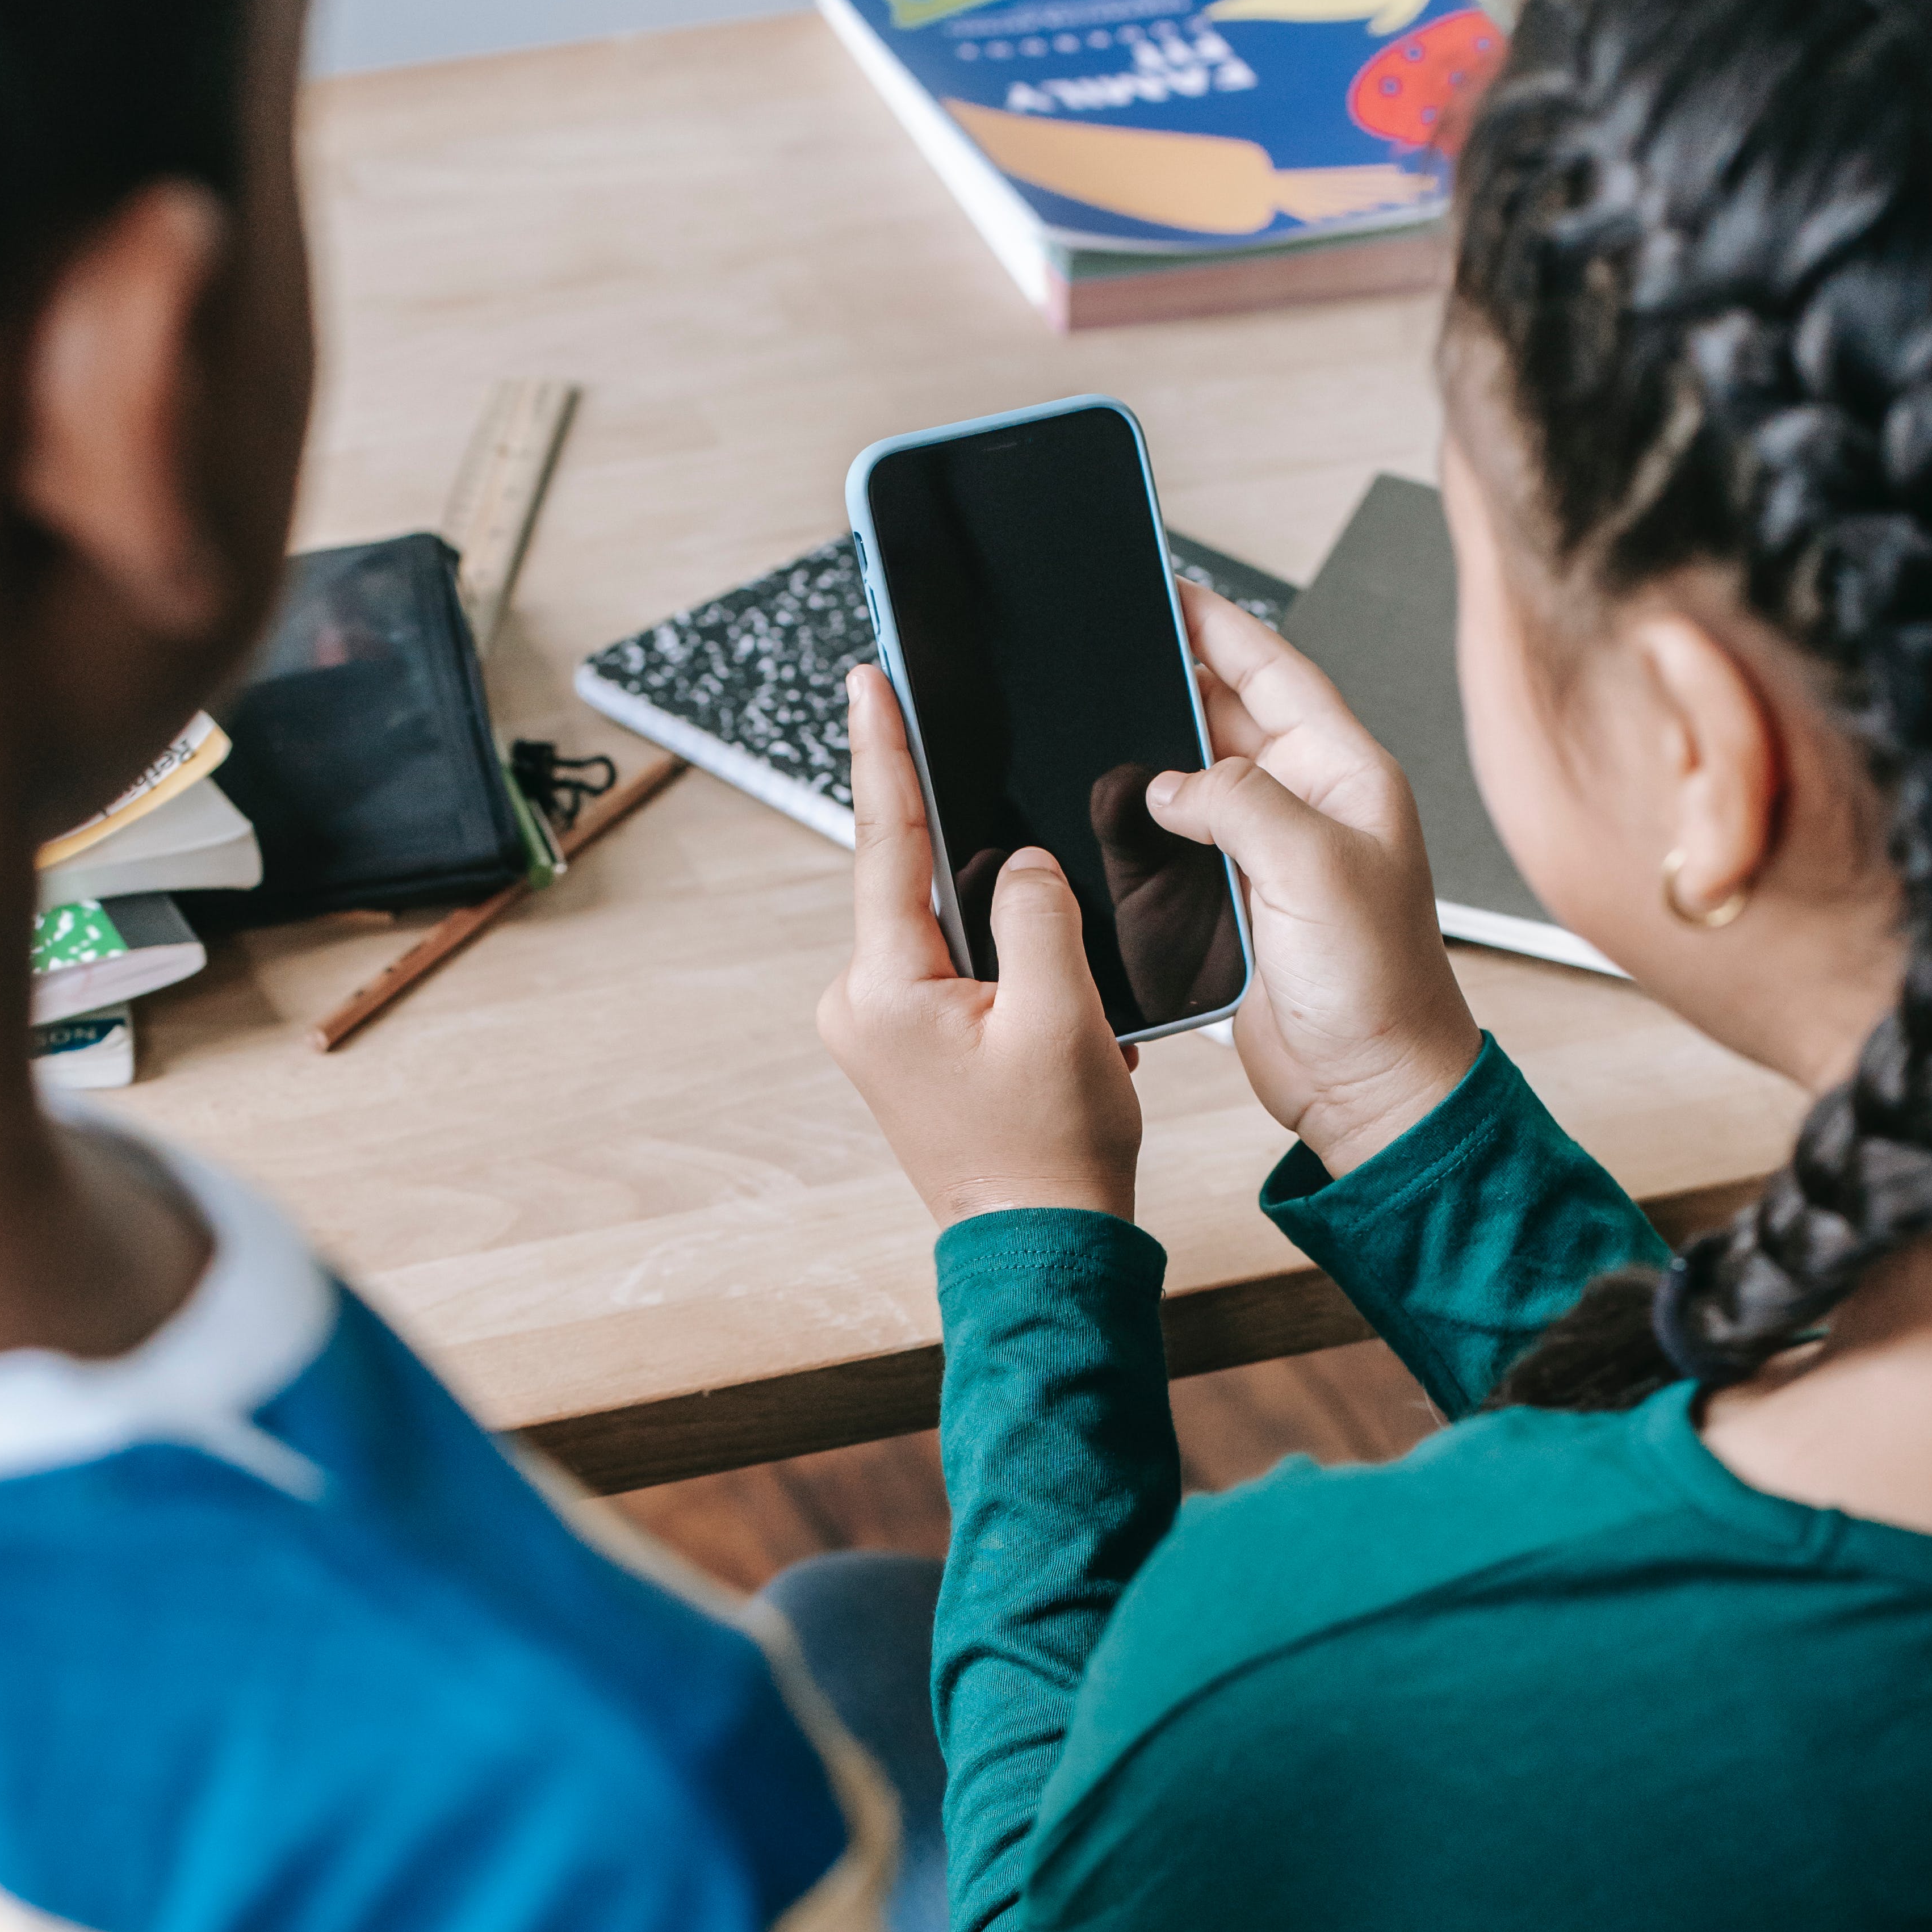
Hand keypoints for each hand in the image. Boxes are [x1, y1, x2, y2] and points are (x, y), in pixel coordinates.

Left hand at [819, 666, 1141, 1227]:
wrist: (1044, 1253)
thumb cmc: (1051, 1153)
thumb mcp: (1063, 1012)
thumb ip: (1040, 911)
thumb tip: (1028, 864)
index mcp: (884, 988)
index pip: (885, 840)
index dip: (883, 751)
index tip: (868, 679)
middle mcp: (862, 1005)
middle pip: (926, 889)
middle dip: (995, 875)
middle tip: (1041, 914)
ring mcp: (880, 1032)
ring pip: (954, 935)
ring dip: (1017, 943)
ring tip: (1068, 1007)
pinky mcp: (908, 1052)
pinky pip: (962, 978)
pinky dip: (1015, 981)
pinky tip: (1059, 1019)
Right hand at [1148, 583, 1480, 1173]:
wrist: (1372, 1089)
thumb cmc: (1379, 989)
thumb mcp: (1314, 867)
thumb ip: (1239, 801)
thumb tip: (1171, 780)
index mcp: (1346, 774)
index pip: (1275, 670)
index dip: (1219, 624)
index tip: (1168, 585)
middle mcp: (1311, 806)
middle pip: (1230, 715)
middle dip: (1175, 678)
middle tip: (1114, 645)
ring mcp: (1274, 856)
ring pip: (1200, 779)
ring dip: (1156, 753)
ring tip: (1100, 718)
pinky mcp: (1241, 905)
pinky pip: (1185, 843)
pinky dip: (1148, 823)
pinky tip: (1112, 810)